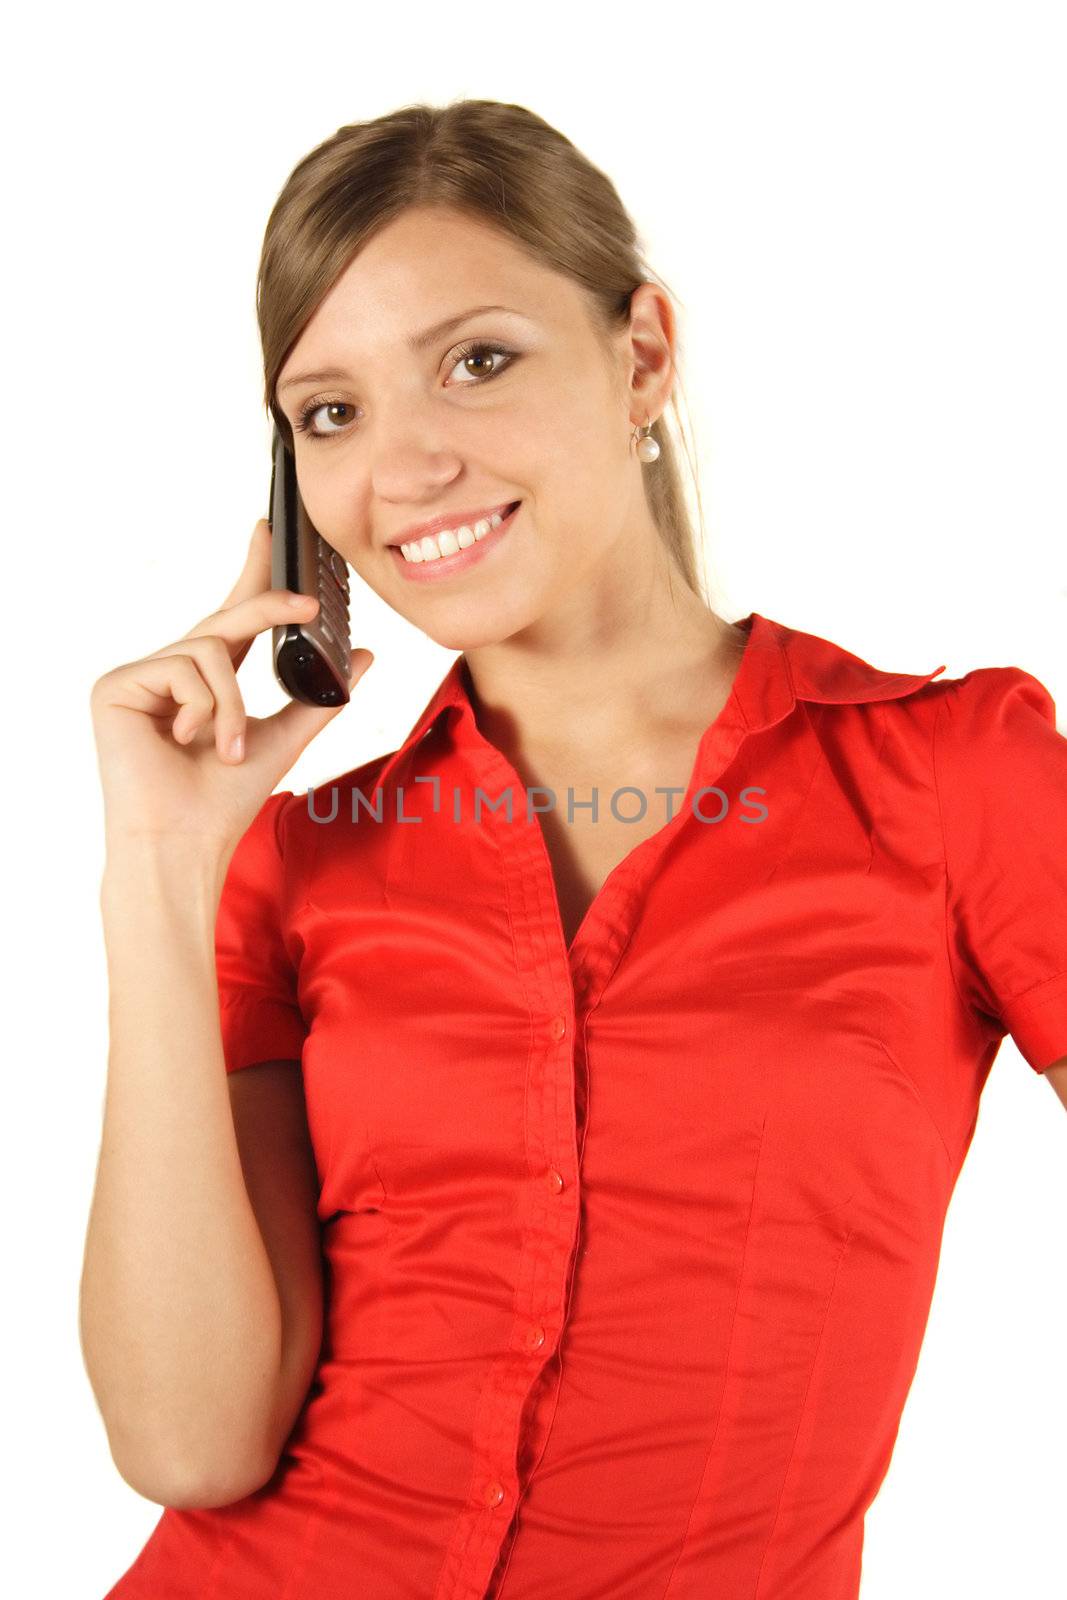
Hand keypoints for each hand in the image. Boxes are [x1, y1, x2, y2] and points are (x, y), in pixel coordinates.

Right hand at [90, 519, 372, 857]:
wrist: (185, 842)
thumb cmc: (224, 801)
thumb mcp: (284, 738)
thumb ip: (320, 697)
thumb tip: (364, 655)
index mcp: (208, 682)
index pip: (232, 617)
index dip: (251, 575)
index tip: (267, 533)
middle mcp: (172, 672)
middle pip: (225, 619)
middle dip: (268, 607)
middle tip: (308, 604)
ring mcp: (141, 676)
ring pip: (211, 647)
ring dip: (233, 703)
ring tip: (225, 749)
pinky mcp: (116, 685)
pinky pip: (185, 665)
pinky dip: (206, 707)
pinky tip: (191, 741)